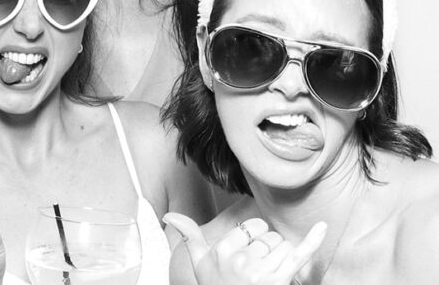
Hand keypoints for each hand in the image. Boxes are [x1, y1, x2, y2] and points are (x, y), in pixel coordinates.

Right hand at [164, 213, 325, 284]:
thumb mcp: (199, 264)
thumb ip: (189, 236)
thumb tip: (168, 214)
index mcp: (222, 250)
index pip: (251, 226)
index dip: (253, 237)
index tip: (247, 253)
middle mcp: (241, 260)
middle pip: (269, 237)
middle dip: (268, 249)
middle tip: (257, 269)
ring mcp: (261, 273)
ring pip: (284, 246)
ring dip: (282, 258)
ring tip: (269, 275)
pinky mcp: (279, 282)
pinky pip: (299, 255)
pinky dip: (313, 240)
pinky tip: (323, 227)